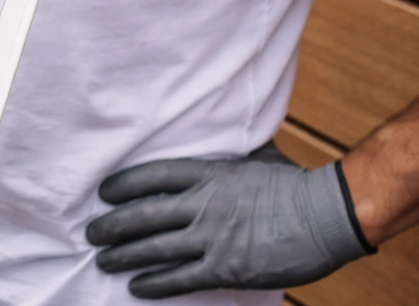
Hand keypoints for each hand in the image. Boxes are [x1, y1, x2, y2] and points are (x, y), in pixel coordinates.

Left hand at [87, 142, 373, 298]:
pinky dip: (154, 283)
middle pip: (144, 215)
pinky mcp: (226, 268)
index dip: (123, 184)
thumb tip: (214, 132)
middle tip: (90, 233)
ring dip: (124, 256)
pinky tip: (136, 286)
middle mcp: (204, 205)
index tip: (103, 193)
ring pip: (155, 249)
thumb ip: (226, 152)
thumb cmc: (292, 183)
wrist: (328, 216)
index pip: (152, 176)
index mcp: (208, 174)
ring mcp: (213, 238)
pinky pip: (180, 278)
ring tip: (103, 260)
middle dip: (112, 226)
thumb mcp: (254, 156)